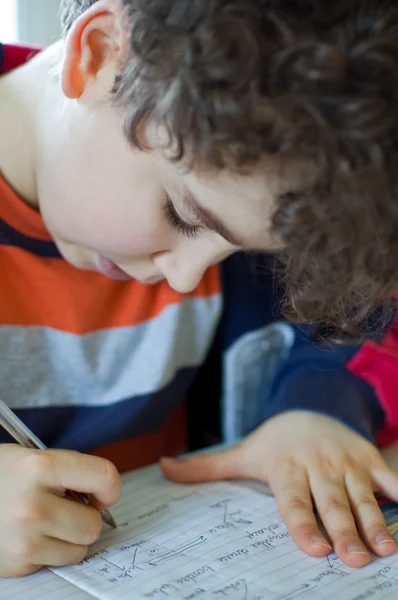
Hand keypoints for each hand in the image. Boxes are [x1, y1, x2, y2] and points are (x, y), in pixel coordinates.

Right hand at [0, 445, 120, 576]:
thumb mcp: (30, 458)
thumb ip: (67, 472)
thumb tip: (103, 494)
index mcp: (39, 467)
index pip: (104, 477)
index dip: (109, 487)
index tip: (101, 492)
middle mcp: (32, 505)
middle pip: (93, 524)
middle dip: (86, 517)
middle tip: (68, 508)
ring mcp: (23, 539)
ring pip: (79, 548)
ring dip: (70, 537)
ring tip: (47, 521)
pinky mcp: (17, 564)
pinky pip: (55, 561)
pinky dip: (49, 551)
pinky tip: (29, 535)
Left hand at [161, 411, 397, 567]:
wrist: (310, 407)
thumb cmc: (275, 442)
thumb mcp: (242, 453)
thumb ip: (205, 467)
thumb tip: (162, 466)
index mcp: (285, 468)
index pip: (293, 500)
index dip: (302, 523)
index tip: (313, 548)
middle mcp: (317, 465)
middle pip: (330, 503)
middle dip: (344, 531)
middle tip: (354, 559)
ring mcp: (346, 461)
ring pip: (361, 495)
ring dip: (374, 521)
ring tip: (385, 548)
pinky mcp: (370, 458)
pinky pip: (389, 477)